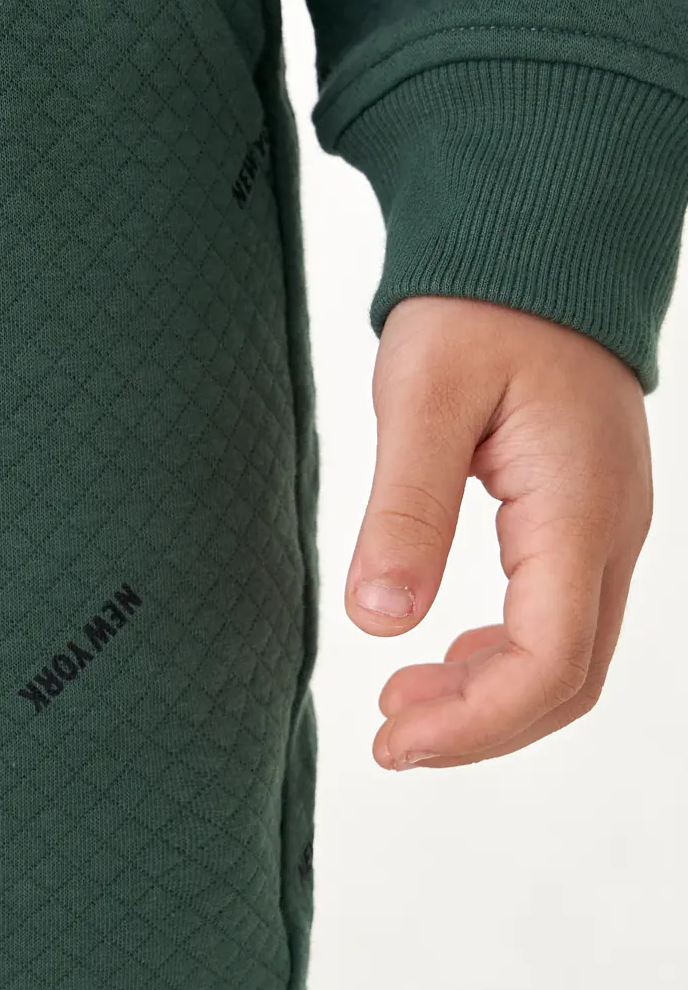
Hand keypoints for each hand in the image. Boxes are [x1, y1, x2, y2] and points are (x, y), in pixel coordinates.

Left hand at [344, 295, 652, 768]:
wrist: (532, 246)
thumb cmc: (478, 306)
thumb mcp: (421, 396)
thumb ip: (405, 510)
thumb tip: (379, 621)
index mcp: (577, 509)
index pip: (549, 660)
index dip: (476, 723)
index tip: (395, 743)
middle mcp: (611, 529)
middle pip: (569, 677)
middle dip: (481, 727)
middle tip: (389, 741)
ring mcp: (607, 525)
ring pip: (569, 653)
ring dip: (491, 696)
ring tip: (400, 706)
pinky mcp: (586, 516)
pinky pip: (562, 614)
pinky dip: (504, 654)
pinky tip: (442, 654)